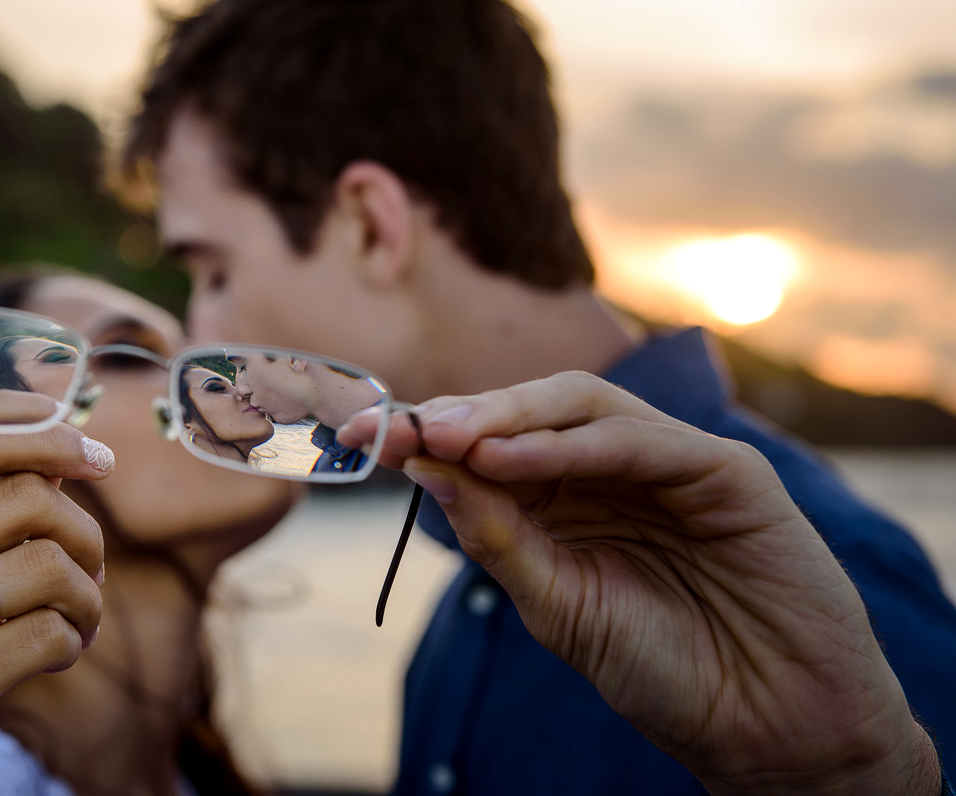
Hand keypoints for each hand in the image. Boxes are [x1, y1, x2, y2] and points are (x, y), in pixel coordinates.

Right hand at [0, 421, 113, 795]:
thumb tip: (68, 447)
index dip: (47, 431)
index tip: (97, 457)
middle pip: (31, 499)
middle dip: (86, 533)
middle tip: (92, 567)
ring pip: (51, 567)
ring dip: (88, 596)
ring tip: (80, 617)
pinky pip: (50, 635)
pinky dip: (74, 642)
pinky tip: (60, 655)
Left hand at [339, 371, 939, 795]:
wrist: (766, 724)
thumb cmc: (662, 668)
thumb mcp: (556, 604)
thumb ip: (496, 536)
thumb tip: (424, 470)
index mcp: (573, 500)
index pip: (496, 447)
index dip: (432, 436)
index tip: (364, 438)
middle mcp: (616, 470)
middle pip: (531, 412)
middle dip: (462, 415)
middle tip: (403, 427)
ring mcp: (671, 462)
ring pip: (583, 405)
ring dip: (508, 416)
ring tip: (448, 435)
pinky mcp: (724, 470)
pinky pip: (641, 440)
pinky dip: (572, 443)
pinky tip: (511, 457)